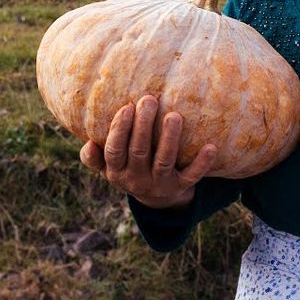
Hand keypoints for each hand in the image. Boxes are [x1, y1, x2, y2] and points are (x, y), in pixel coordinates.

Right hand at [79, 94, 217, 210]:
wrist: (157, 200)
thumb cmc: (129, 169)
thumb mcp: (108, 167)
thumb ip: (94, 156)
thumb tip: (88, 143)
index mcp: (116, 172)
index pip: (114, 151)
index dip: (119, 130)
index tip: (127, 107)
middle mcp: (136, 179)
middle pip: (138, 151)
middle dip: (143, 125)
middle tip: (149, 99)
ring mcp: (159, 184)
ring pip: (164, 160)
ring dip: (169, 138)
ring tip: (174, 115)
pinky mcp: (181, 187)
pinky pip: (192, 176)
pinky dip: (202, 163)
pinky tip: (211, 147)